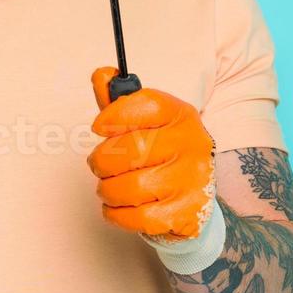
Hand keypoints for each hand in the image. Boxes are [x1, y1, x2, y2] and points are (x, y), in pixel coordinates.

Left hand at [87, 67, 215, 240]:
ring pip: (129, 187)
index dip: (116, 114)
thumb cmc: (160, 155)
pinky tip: (120, 206)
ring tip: (110, 187)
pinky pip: (137, 217)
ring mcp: (192, 180)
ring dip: (107, 190)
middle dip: (102, 161)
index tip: (98, 127)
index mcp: (181, 115)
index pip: (148, 104)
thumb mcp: (143, 124)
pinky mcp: (187, 213)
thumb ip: (119, 102)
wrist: (193, 199)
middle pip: (130, 149)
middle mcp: (192, 144)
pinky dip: (117, 214)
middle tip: (99, 165)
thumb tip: (101, 75)